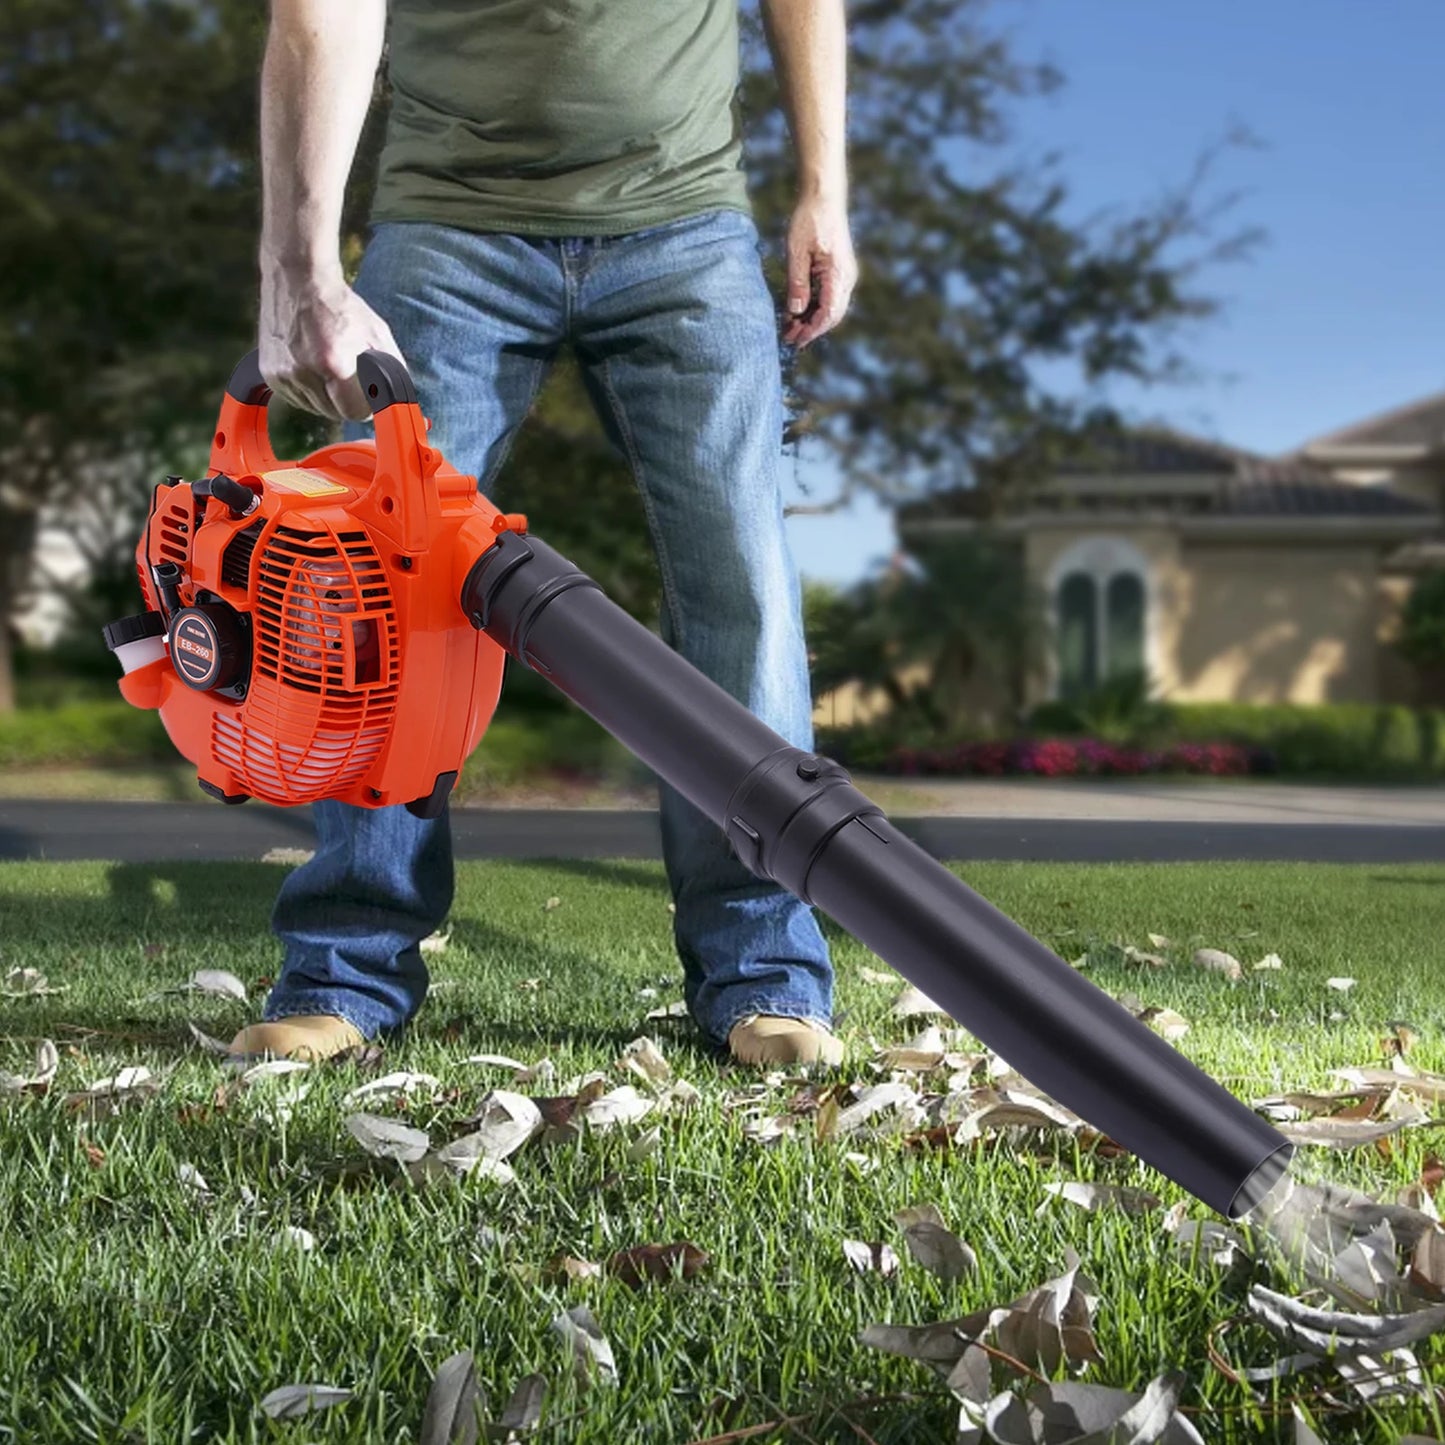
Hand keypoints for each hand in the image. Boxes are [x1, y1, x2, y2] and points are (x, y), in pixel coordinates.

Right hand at [258, 263, 402, 420]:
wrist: (298, 277)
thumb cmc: (342, 306)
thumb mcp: (378, 335)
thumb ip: (392, 372)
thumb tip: (397, 403)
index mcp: (333, 363)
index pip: (355, 413)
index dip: (366, 407)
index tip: (369, 397)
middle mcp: (303, 372)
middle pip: (335, 414)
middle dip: (348, 401)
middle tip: (352, 377)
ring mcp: (282, 374)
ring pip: (316, 409)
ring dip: (328, 397)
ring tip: (330, 366)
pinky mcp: (270, 373)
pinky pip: (297, 400)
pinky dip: (309, 390)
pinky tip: (313, 366)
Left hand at [782, 195, 857, 348]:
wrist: (824, 196)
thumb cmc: (809, 219)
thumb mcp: (796, 252)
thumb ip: (797, 283)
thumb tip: (796, 311)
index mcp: (839, 274)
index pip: (828, 313)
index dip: (811, 330)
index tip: (795, 340)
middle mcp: (846, 277)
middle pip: (832, 315)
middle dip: (811, 329)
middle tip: (789, 338)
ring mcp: (845, 275)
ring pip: (831, 308)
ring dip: (812, 319)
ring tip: (790, 327)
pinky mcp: (838, 271)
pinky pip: (829, 296)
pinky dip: (814, 307)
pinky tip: (797, 310)